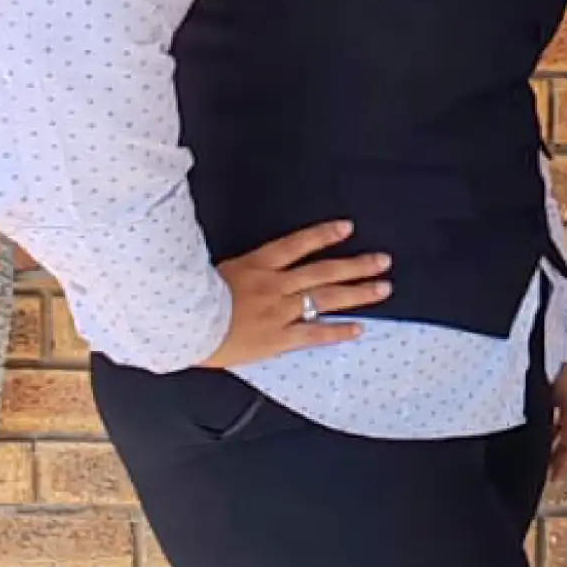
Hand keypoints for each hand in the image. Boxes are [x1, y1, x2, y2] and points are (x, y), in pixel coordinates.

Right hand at [204, 221, 390, 368]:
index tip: (347, 228)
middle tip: (383, 260)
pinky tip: (359, 329)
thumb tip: (237, 258)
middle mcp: (274, 285)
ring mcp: (279, 312)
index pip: (296, 244)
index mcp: (256, 265)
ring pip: (324, 298)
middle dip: (355, 265)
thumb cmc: (189, 298)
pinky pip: (313, 333)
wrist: (183, 327)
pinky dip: (337, 331)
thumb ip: (233, 264)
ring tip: (383, 287)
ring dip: (357, 293)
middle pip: (322, 271)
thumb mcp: (211, 270)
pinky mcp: (277, 338)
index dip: (323, 235)